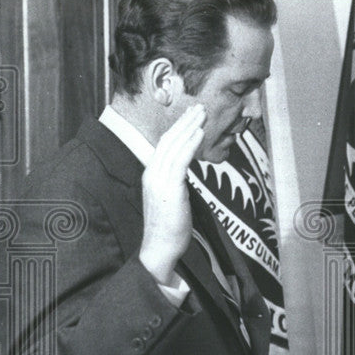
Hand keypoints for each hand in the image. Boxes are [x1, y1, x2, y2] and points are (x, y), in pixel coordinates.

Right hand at [139, 105, 205, 286]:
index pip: (164, 144)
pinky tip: (200, 132)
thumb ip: (175, 182)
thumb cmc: (169, 227)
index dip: (179, 127)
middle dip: (185, 121)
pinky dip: (190, 144)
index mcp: (151, 174)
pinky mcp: (169, 188)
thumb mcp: (171, 197)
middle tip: (199, 106)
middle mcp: (152, 173)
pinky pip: (180, 160)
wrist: (159, 247)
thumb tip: (185, 172)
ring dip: (190, 127)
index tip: (191, 115)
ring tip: (203, 113)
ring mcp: (159, 180)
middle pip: (168, 139)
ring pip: (174, 145)